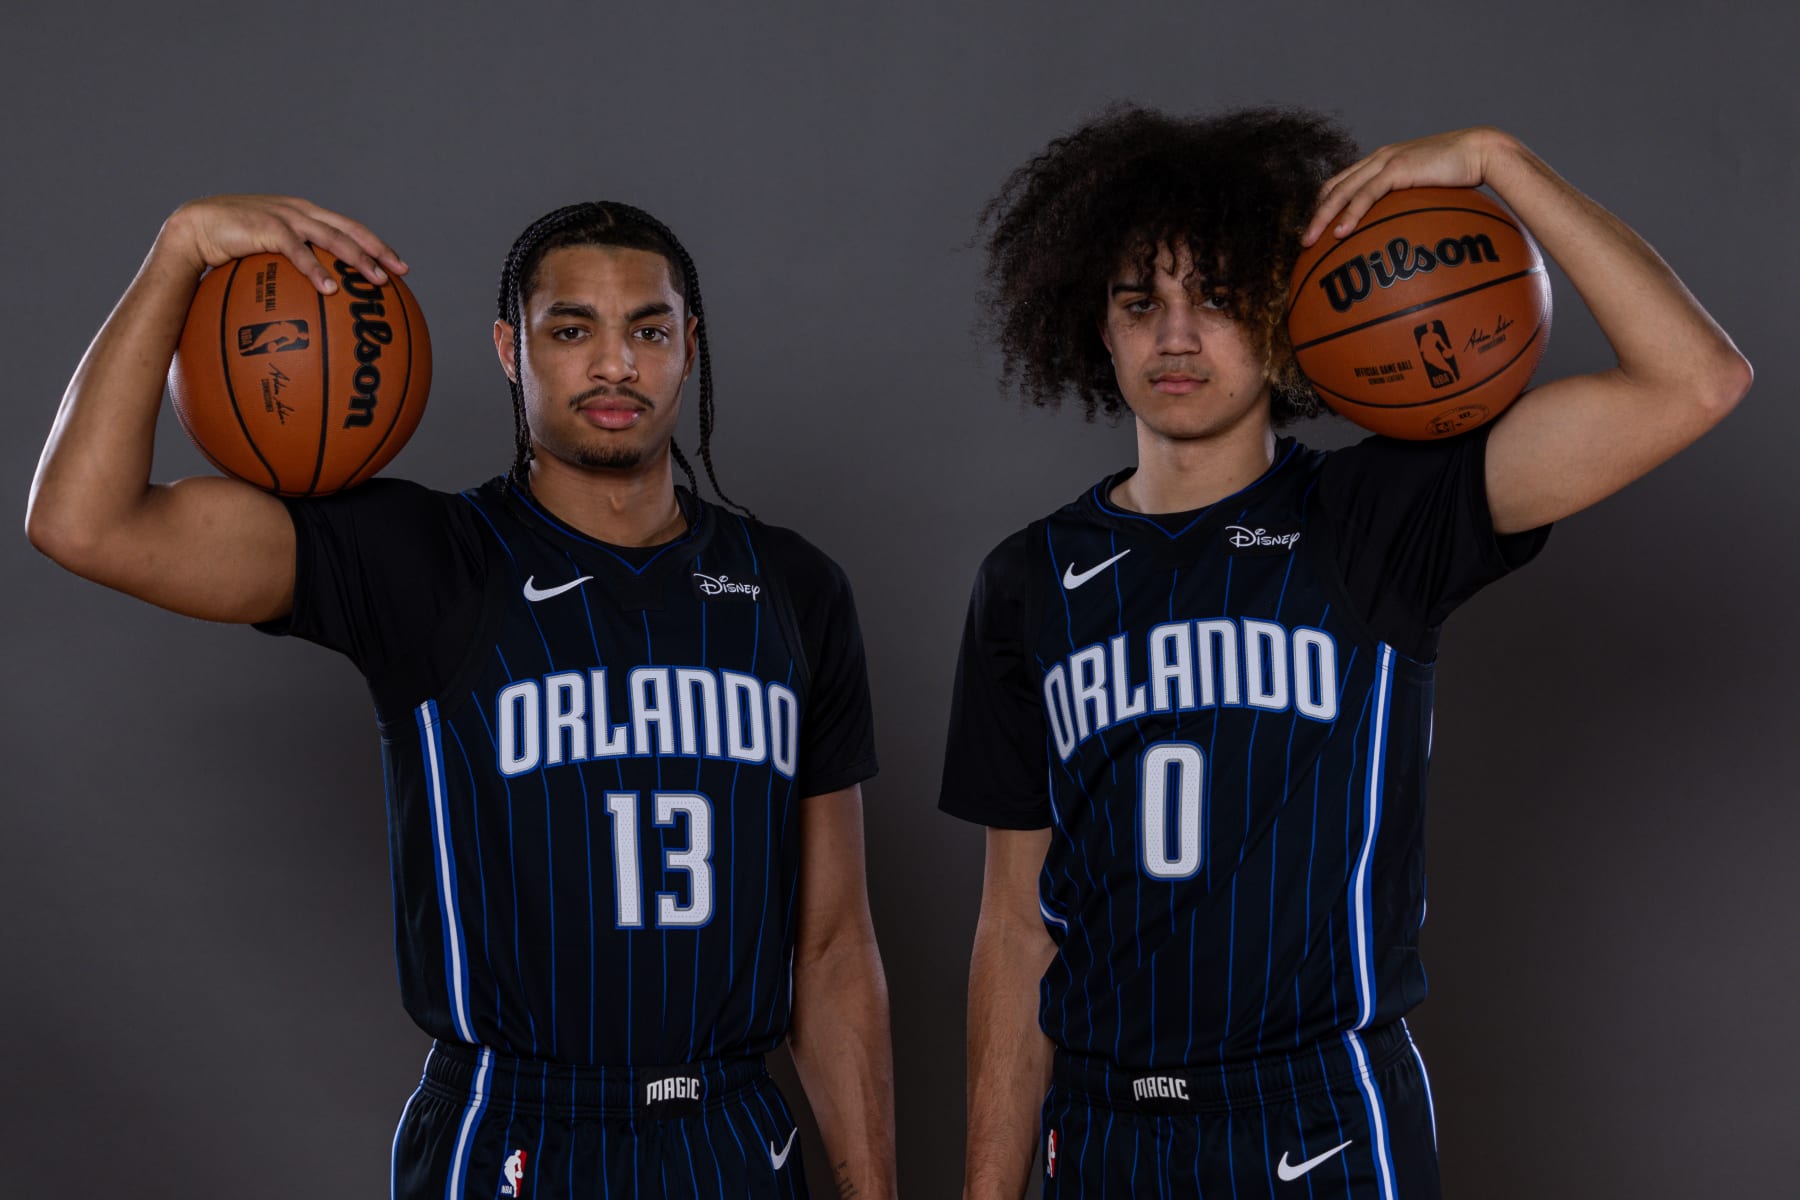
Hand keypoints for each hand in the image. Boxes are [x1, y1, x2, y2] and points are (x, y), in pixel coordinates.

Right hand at [159, 194, 407, 293]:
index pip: (348, 227)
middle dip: (378, 250)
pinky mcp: (267, 228)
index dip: (376, 245)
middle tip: (401, 273)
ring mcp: (285, 216)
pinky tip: (330, 289)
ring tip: (376, 281)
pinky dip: (316, 269)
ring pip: (331, 236)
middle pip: (349, 229)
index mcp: (304, 214)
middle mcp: (300, 211)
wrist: (193, 229)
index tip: (399, 266)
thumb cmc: (230, 246)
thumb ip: (292, 267)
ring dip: (357, 259)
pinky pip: (298, 251)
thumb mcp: (267, 254)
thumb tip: (316, 303)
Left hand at [1302, 127, 1513, 245]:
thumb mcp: (1430, 192)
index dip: (1325, 206)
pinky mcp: (1397, 167)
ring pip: (1342, 191)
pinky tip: (1339, 234)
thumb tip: (1408, 236)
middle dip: (1314, 215)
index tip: (1316, 230)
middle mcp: (1378, 159)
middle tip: (1302, 243)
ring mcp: (1385, 161)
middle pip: (1334, 188)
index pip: (1342, 183)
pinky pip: (1365, 195)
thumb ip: (1412, 206)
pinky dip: (1349, 215)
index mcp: (1382, 162)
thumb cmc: (1463, 177)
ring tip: (1310, 243)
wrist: (1483, 153)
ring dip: (1322, 218)